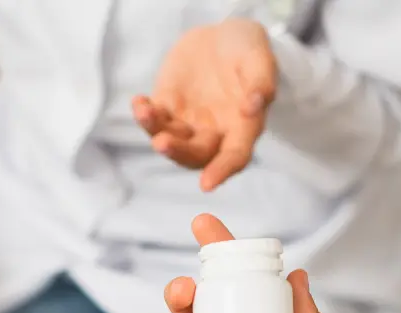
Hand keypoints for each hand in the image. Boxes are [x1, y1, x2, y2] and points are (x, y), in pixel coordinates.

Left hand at [133, 19, 275, 190]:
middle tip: (162, 143)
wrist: (220, 38)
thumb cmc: (245, 50)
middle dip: (178, 151)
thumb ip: (261, 81)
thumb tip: (253, 106)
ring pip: (171, 140)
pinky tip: (139, 102)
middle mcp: (214, 134)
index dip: (222, 171)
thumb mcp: (259, 56)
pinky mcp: (167, 109)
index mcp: (243, 128)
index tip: (206, 185)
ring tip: (145, 113)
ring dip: (156, 132)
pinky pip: (154, 120)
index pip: (234, 157)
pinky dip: (143, 114)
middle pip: (196, 155)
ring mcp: (188, 124)